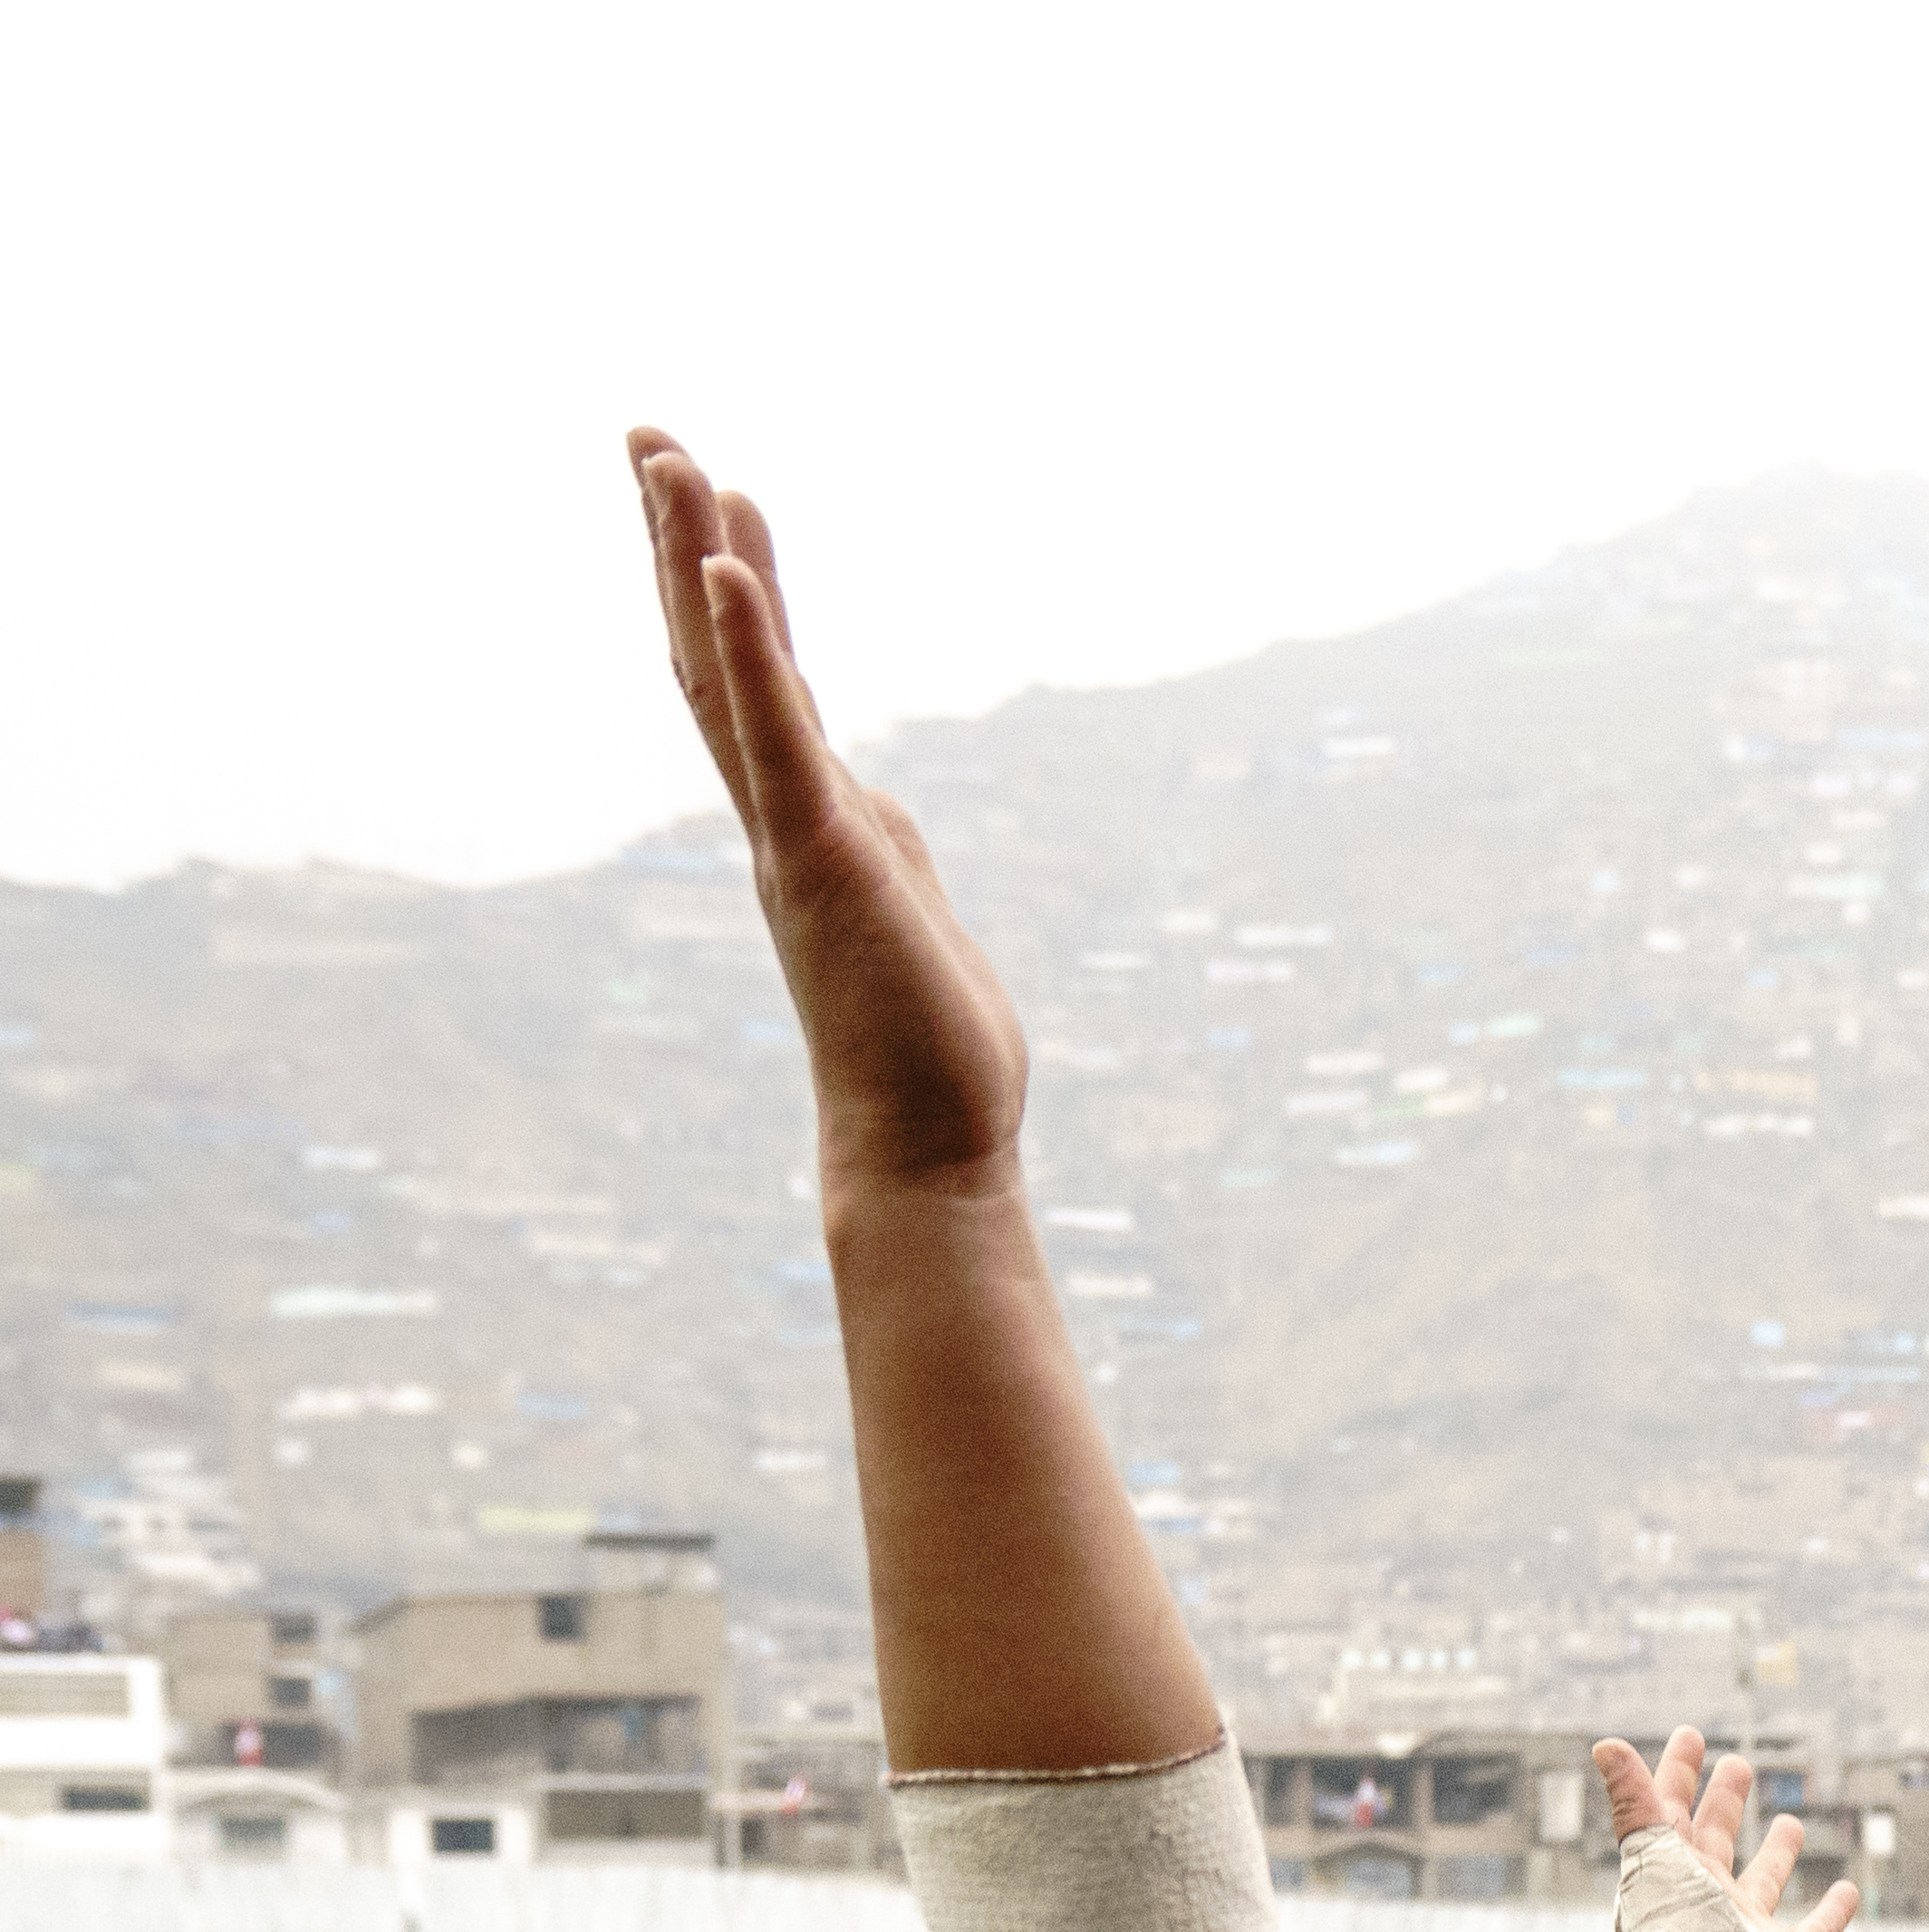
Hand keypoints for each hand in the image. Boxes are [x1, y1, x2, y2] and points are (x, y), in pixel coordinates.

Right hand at [632, 433, 1023, 1194]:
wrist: (924, 1146)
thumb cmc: (926, 1051)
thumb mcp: (904, 912)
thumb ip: (876, 850)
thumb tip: (866, 811)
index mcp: (809, 821)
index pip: (751, 681)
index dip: (726, 585)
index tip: (709, 498)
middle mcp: (783, 814)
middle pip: (712, 651)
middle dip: (681, 539)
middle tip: (648, 436)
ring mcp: (796, 832)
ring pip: (727, 672)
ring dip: (699, 558)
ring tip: (670, 458)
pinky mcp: (824, 855)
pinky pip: (778, 733)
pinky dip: (753, 646)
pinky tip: (728, 564)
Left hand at [1595, 1728, 1860, 1931]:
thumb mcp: (1654, 1860)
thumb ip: (1632, 1803)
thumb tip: (1604, 1745)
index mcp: (1670, 1876)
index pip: (1668, 1813)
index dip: (1676, 1774)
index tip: (1691, 1735)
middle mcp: (1706, 1900)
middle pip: (1712, 1841)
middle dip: (1722, 1802)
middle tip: (1737, 1765)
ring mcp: (1749, 1931)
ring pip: (1763, 1882)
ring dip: (1775, 1853)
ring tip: (1790, 1824)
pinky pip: (1815, 1929)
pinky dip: (1833, 1911)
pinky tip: (1848, 1890)